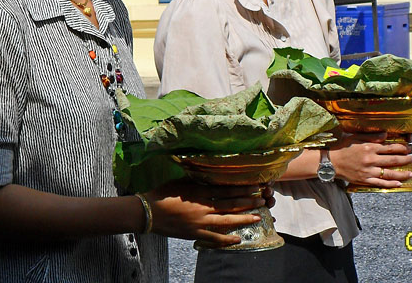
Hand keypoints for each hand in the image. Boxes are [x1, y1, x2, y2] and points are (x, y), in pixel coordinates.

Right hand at [145, 182, 269, 245]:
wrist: (148, 212)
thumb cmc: (163, 194)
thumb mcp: (181, 181)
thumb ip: (197, 178)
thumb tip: (211, 173)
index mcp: (199, 191)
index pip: (226, 189)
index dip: (242, 188)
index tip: (255, 186)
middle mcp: (202, 206)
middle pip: (230, 204)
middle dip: (248, 202)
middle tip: (263, 200)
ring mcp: (199, 221)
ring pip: (226, 220)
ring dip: (243, 218)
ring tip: (258, 217)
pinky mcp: (194, 234)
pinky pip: (214, 238)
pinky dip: (226, 239)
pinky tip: (238, 239)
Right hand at [328, 132, 411, 188]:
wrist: (330, 161)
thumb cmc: (343, 147)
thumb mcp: (356, 137)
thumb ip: (372, 136)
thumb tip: (386, 134)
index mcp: (369, 147)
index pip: (391, 148)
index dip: (402, 148)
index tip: (409, 148)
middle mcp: (370, 159)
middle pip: (393, 160)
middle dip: (406, 159)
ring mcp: (368, 171)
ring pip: (389, 173)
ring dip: (402, 173)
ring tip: (411, 172)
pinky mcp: (364, 180)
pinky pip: (380, 183)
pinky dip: (390, 184)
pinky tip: (399, 184)